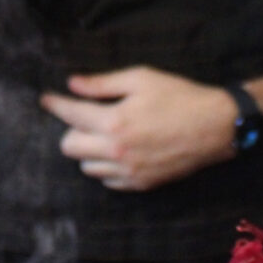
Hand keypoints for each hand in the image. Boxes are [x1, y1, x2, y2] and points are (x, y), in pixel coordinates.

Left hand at [40, 67, 233, 191]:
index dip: (55, 105)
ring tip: (106, 134)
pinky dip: (106, 166)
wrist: (216, 127)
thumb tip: (72, 84)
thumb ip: (102, 84)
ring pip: (86, 167)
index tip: (47, 99)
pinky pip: (107, 181)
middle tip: (88, 117)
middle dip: (72, 130)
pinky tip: (120, 151)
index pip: (70, 115)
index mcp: (114, 122)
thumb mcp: (141, 79)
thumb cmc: (179, 97)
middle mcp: (116, 151)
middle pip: (69, 147)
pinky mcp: (141, 184)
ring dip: (89, 149)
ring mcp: (128, 171)